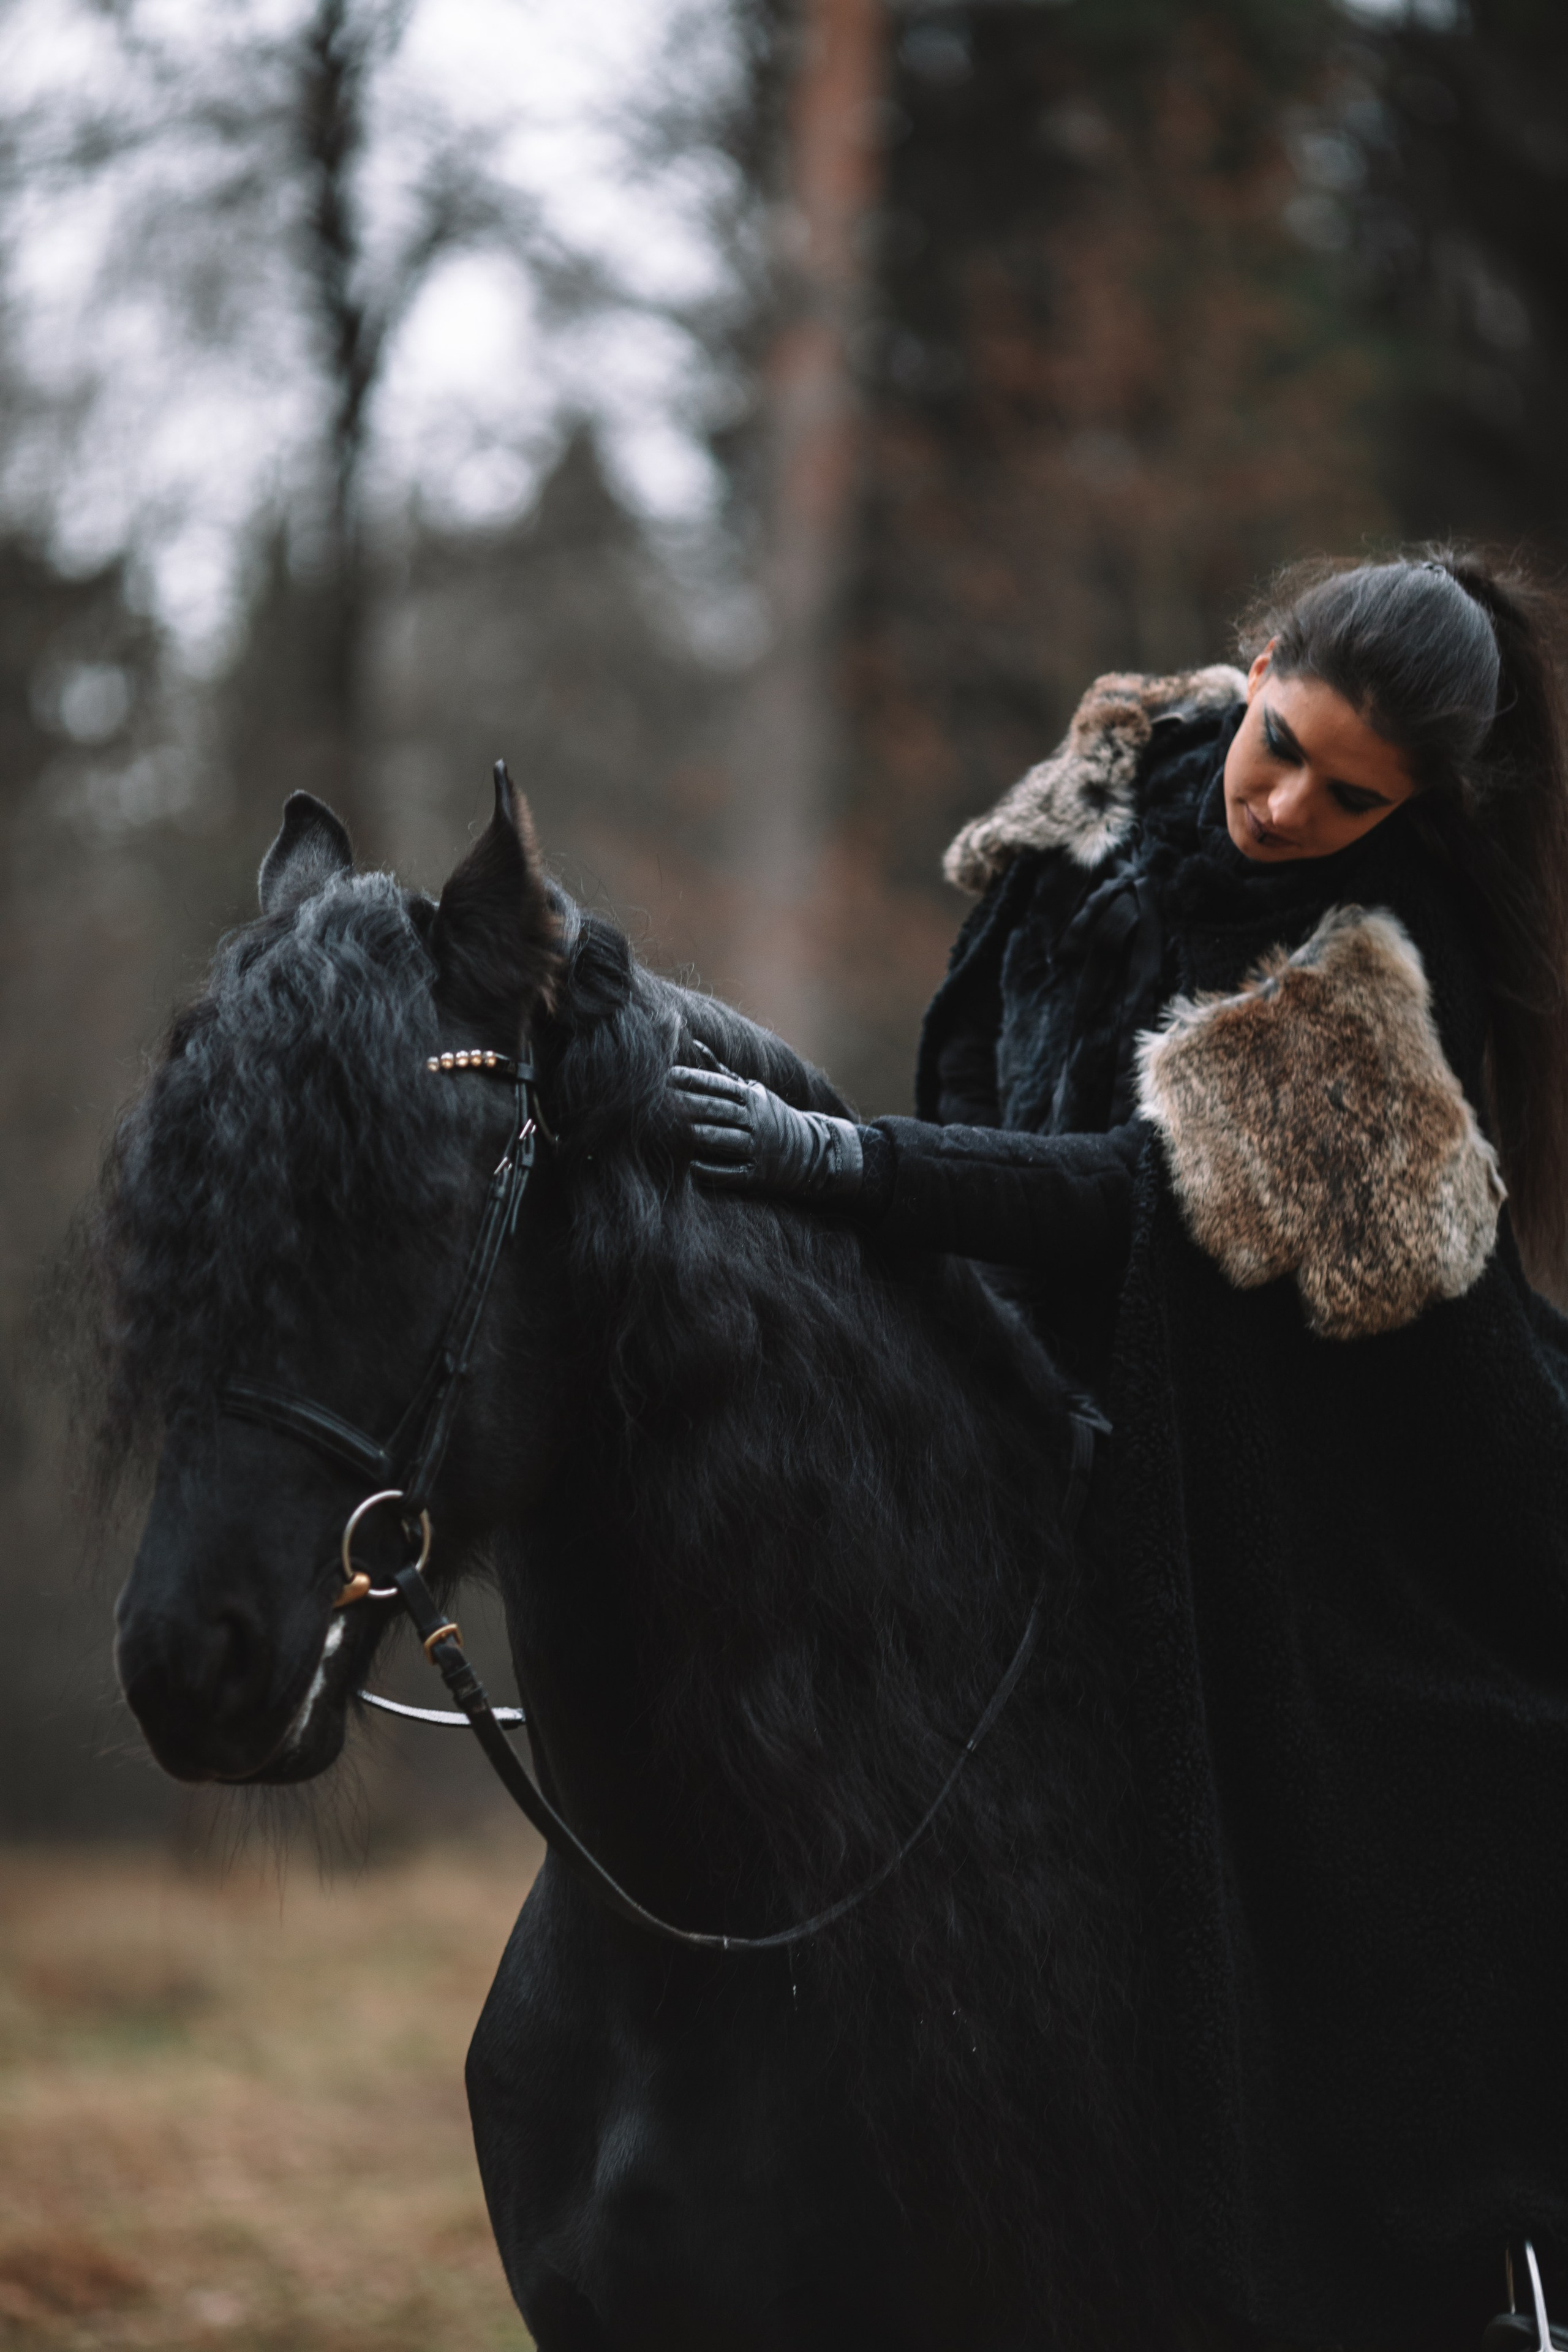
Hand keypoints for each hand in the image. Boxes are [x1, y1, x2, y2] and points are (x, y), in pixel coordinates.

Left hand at [666, 1061, 863, 1202]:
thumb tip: (695, 1045)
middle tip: (661, 1100)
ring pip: (724, 1139)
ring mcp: (756, 1148)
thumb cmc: (771, 1116)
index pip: (720, 1085)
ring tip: (673, 1131)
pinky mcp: (757, 1174)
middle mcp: (754, 1120)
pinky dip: (712, 1169)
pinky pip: (732, 1172)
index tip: (669, 1074)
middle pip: (718, 1110)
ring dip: (699, 1135)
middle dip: (689, 1104)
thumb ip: (722, 1072)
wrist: (810, 1150)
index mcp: (751, 1098)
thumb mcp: (752, 1090)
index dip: (695, 1079)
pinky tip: (691, 1166)